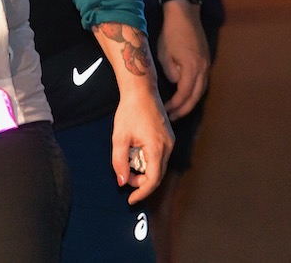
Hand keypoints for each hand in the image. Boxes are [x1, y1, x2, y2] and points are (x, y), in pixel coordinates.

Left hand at [112, 84, 173, 203]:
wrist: (141, 90)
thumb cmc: (129, 111)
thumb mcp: (119, 137)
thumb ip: (119, 161)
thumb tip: (122, 181)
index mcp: (157, 148)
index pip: (153, 180)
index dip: (142, 192)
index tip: (131, 199)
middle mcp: (168, 146)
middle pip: (157, 175)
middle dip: (141, 181)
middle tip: (124, 178)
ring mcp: (170, 141)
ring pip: (159, 166)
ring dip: (144, 171)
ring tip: (128, 162)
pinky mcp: (168, 137)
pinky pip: (160, 156)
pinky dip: (148, 161)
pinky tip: (136, 154)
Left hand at [156, 1, 209, 118]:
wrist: (184, 13)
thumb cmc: (171, 32)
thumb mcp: (164, 54)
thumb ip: (170, 72)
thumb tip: (175, 84)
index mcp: (192, 68)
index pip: (184, 94)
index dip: (175, 106)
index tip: (165, 112)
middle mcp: (203, 69)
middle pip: (196, 96)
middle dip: (184, 109)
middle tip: (172, 118)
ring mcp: (206, 64)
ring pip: (201, 90)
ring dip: (190, 102)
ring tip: (178, 110)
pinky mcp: (206, 60)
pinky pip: (202, 82)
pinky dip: (194, 91)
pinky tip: (185, 95)